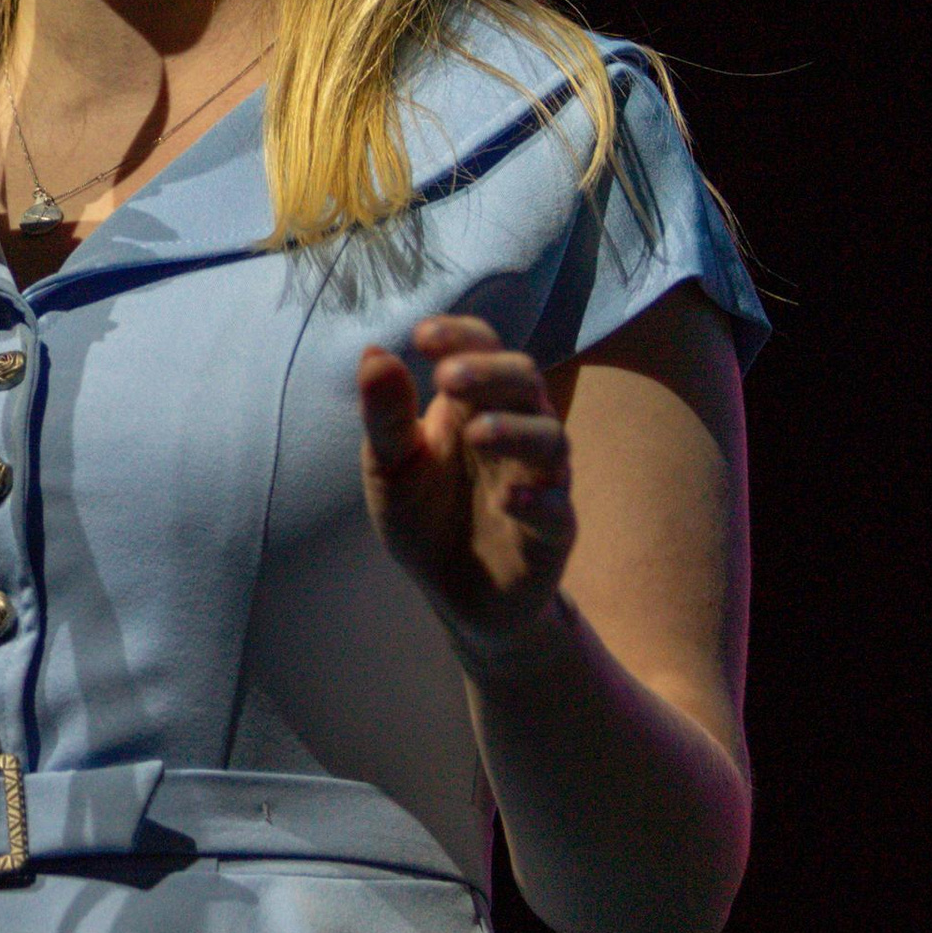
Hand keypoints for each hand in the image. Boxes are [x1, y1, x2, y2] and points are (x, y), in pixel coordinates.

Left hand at [357, 314, 575, 667]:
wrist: (453, 596)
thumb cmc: (424, 517)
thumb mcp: (391, 467)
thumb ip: (385, 416)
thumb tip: (373, 353)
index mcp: (472, 405)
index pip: (482, 348)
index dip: (461, 336)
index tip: (422, 336)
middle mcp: (515, 431)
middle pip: (524, 379)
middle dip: (490, 371)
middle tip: (447, 379)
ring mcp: (538, 480)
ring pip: (552, 437)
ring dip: (516, 429)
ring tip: (477, 433)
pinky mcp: (551, 532)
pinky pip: (557, 509)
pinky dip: (536, 500)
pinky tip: (507, 501)